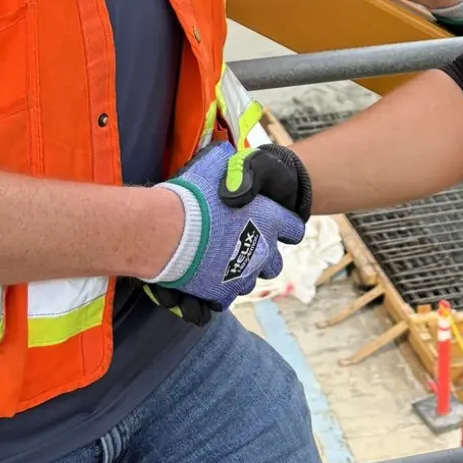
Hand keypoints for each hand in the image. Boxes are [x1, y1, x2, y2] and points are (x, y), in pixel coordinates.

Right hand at [152, 142, 311, 310]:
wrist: (169, 231)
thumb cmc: (195, 194)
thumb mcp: (221, 164)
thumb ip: (237, 169)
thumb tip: (240, 175)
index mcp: (270, 218)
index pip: (293, 228)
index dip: (284, 226)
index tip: (275, 225)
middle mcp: (262, 249)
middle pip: (274, 263)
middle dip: (263, 257)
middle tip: (242, 245)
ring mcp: (243, 274)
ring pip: (250, 281)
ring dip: (239, 273)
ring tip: (218, 262)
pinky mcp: (221, 293)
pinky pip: (225, 298)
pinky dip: (216, 291)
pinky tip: (204, 280)